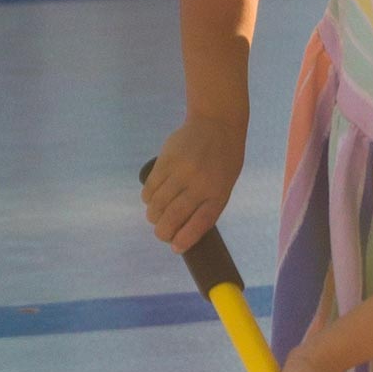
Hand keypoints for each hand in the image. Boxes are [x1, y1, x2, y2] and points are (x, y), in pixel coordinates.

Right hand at [143, 117, 243, 253]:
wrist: (217, 124)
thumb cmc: (223, 160)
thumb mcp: (224, 184)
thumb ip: (207, 204)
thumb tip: (182, 230)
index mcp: (218, 193)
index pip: (199, 224)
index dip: (184, 239)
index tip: (175, 248)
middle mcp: (200, 184)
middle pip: (173, 218)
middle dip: (163, 232)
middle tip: (162, 233)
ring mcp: (181, 172)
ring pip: (157, 205)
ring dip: (154, 215)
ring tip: (157, 215)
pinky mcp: (165, 161)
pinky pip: (149, 188)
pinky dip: (148, 198)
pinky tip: (152, 199)